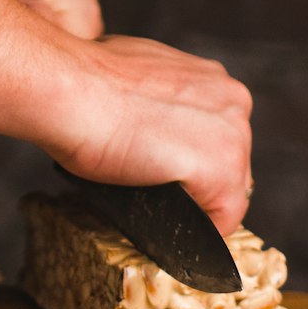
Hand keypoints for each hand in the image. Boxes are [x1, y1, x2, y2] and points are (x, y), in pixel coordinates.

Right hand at [0, 0, 252, 233]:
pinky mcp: (223, 169)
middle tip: (160, 190)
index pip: (219, 134)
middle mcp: (233, 101)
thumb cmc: (84, 85)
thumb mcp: (132, 82)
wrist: (73, 91)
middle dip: (200, 180)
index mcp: (212, 77)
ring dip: (200, 203)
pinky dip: (203, 231)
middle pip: (232, 162)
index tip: (171, 171)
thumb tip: (146, 122)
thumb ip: (157, 102)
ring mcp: (234, 136)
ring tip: (158, 202)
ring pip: (230, 190)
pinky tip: (173, 226)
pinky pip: (226, 217)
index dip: (194, 158)